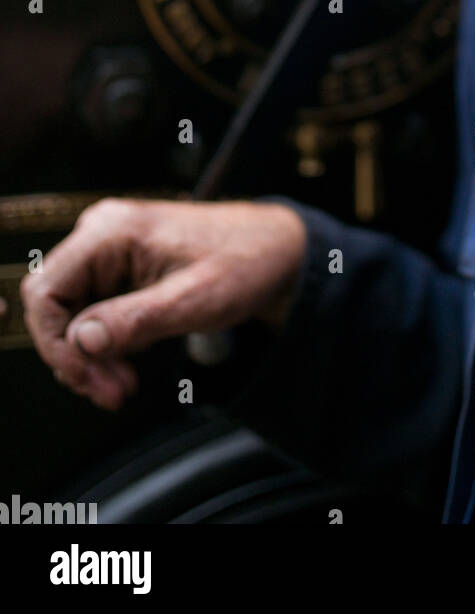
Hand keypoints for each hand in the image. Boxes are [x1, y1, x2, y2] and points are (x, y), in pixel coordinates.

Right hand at [20, 198, 306, 409]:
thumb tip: (79, 340)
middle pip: (55, 306)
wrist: (279, 252)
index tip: (88, 378)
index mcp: (111, 231)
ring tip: (122, 386)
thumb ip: (134, 320)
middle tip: (111, 392)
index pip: (46, 291)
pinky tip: (128, 366)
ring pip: (71, 314)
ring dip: (90, 357)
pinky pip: (93, 313)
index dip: (56, 343)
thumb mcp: (192, 300)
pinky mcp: (122, 268)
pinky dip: (104, 346)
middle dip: (76, 357)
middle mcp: (102, 234)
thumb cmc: (245, 262)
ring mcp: (111, 250)